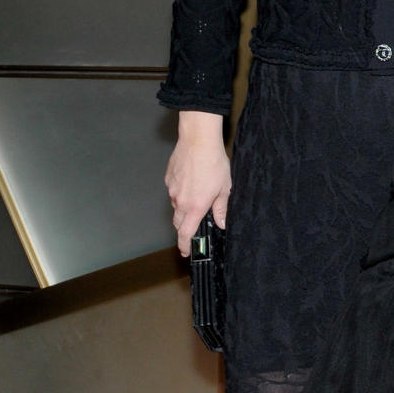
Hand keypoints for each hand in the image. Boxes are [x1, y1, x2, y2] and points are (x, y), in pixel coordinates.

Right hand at [165, 112, 230, 255]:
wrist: (198, 140)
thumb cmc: (214, 163)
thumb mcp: (224, 188)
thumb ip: (221, 208)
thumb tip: (222, 223)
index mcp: (195, 207)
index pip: (185, 233)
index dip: (184, 245)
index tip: (185, 252)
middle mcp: (179, 200)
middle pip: (178, 222)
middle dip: (185, 228)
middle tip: (194, 228)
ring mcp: (172, 189)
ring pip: (176, 205)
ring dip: (184, 208)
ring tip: (197, 198)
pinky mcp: (168, 178)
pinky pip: (173, 191)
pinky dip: (180, 192)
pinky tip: (191, 183)